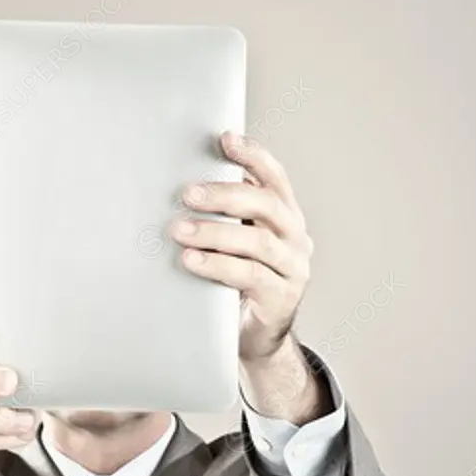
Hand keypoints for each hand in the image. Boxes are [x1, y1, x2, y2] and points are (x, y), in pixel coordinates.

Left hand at [170, 131, 312, 361]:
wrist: (255, 336)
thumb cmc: (239, 283)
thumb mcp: (236, 244)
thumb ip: (224, 217)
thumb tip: (179, 190)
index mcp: (285, 217)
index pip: (274, 178)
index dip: (252, 156)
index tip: (225, 139)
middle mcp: (296, 238)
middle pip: (266, 205)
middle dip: (225, 194)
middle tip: (188, 193)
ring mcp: (293, 269)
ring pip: (257, 242)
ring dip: (215, 232)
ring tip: (180, 229)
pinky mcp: (282, 298)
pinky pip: (250, 276)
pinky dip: (217, 265)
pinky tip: (192, 260)